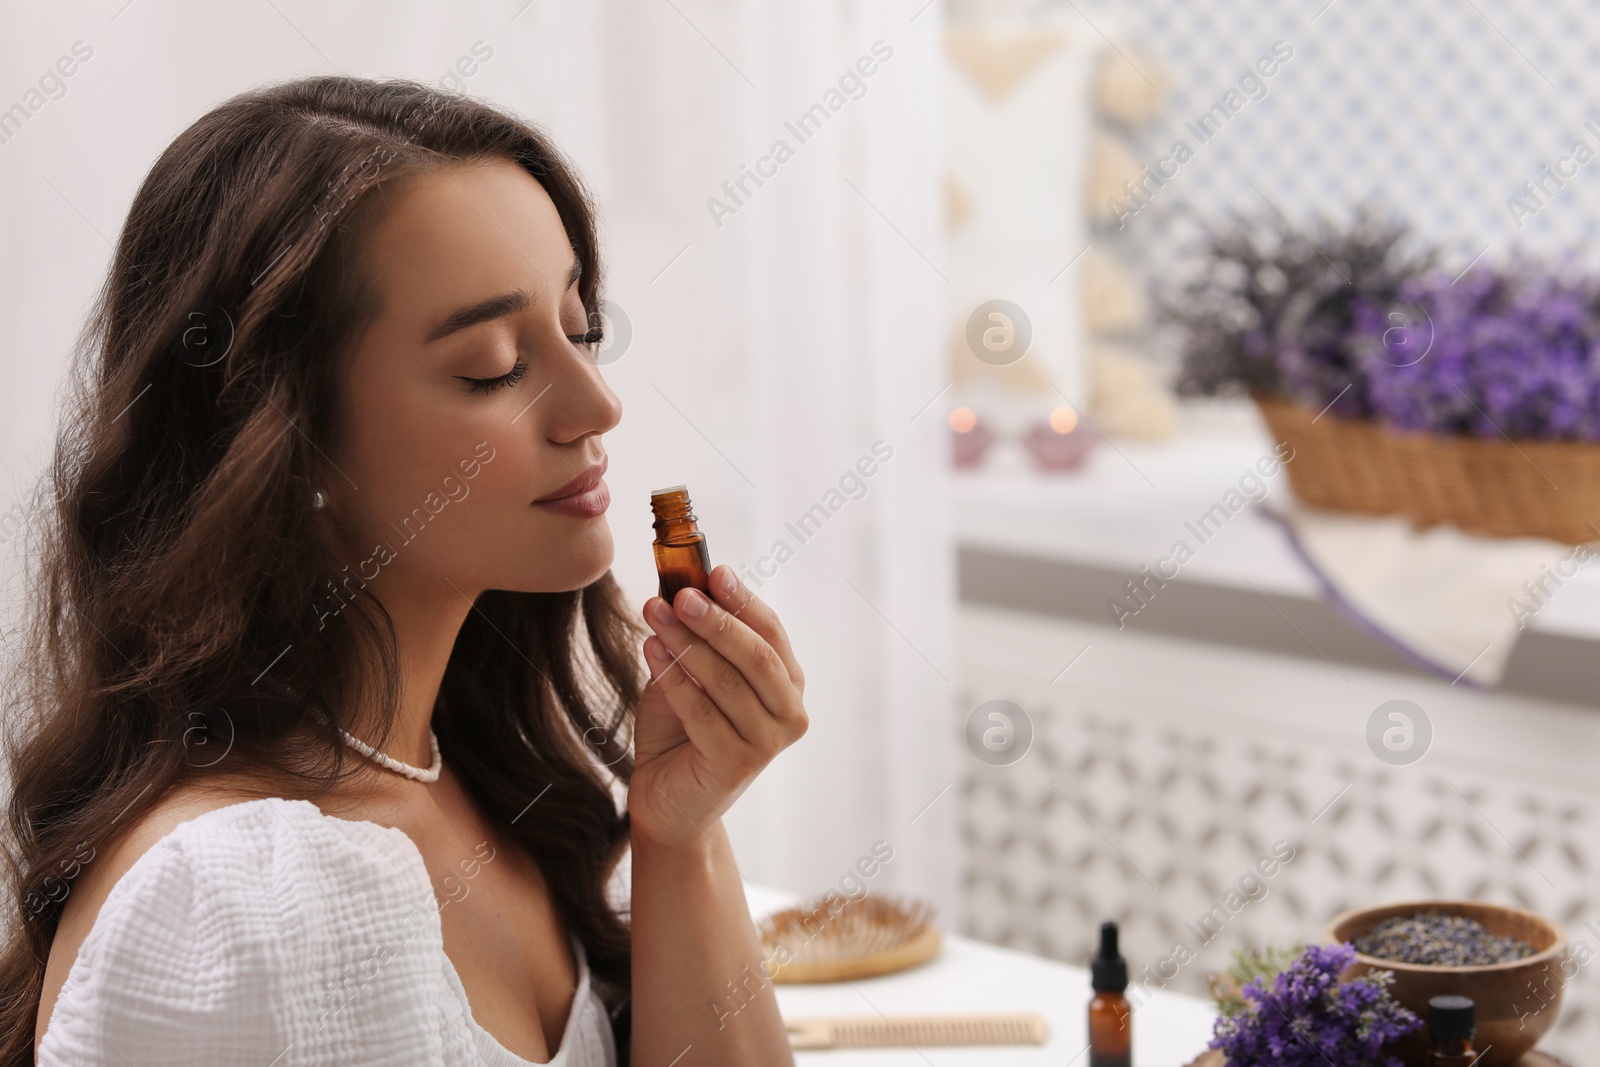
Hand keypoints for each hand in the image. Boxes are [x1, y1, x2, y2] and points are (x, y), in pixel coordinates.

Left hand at [629, 564, 807, 851]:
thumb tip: (684, 586)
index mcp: (787, 685)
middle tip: (680, 594)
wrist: (668, 801)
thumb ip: (697, 639)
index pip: (772, 633)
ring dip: (686, 642)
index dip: (744, 600)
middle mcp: (789, 714)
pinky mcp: (736, 765)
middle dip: (716, 619)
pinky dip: (673, 677)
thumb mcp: (692, 674)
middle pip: (755, 656)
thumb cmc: (682, 732)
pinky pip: (701, 711)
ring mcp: (767, 744)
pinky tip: (651, 649)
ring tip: (653, 612)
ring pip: (725, 681)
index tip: (714, 571)